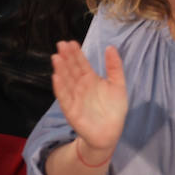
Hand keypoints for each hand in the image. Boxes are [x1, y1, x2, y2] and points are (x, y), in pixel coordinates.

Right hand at [51, 42, 126, 162]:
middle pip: (71, 69)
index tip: (71, 42)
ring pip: (66, 81)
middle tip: (61, 44)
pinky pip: (64, 98)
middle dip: (66, 57)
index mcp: (90, 78)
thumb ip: (114, 66)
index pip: (81, 63)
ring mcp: (74, 97)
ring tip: (56, 58)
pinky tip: (56, 77)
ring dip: (61, 70)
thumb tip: (110, 46)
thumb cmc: (114, 108)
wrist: (111, 132)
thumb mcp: (118, 84)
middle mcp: (80, 86)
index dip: (76, 53)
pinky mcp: (71, 111)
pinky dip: (60, 88)